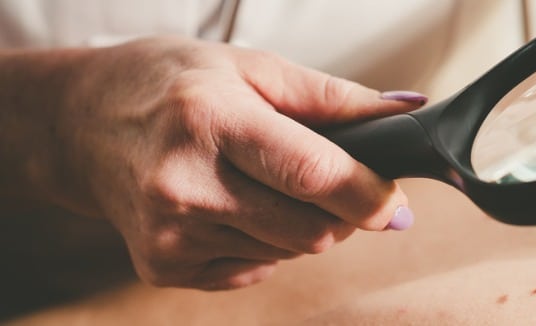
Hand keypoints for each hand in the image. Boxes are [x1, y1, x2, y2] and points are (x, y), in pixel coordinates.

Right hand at [19, 37, 425, 289]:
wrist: (79, 125)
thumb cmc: (171, 86)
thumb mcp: (250, 67)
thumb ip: (333, 96)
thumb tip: (407, 111)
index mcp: (213, 119)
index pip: (313, 174)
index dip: (369, 195)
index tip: (396, 203)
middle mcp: (186, 182)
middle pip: (310, 230)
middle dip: (343, 214)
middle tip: (335, 185)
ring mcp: (170, 232)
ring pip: (287, 253)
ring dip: (301, 226)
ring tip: (270, 184)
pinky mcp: (162, 266)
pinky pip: (252, 270)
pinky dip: (263, 244)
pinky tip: (236, 207)